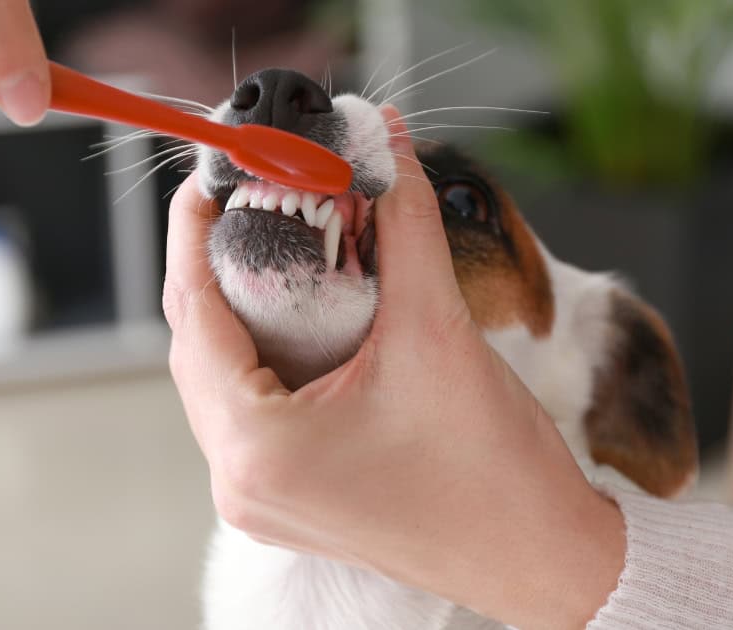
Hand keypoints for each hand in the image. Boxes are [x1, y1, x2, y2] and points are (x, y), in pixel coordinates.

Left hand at [162, 106, 625, 628]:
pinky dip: (269, 355)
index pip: (193, 312)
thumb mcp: (438, 329)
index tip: (213, 176)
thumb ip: (403, 223)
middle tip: (255, 202)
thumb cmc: (493, 473)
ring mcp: (261, 499)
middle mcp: (241, 483)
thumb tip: (384, 147)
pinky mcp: (289, 500)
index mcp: (256, 448)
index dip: (198, 231)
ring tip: (282, 251)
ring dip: (247, 311)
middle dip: (224, 266)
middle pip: (200, 345)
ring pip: (223, 378)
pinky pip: (252, 411)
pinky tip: (306, 317)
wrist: (539, 554)